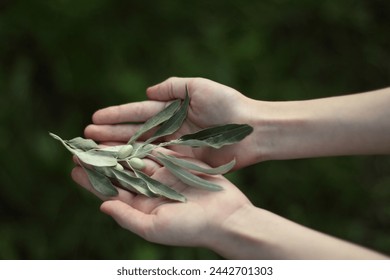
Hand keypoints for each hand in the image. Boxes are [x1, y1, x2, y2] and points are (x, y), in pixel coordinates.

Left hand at [71, 153, 250, 247]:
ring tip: (101, 137)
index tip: (74, 169)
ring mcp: (165, 175)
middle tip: (83, 148)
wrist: (226, 216)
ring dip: (119, 148)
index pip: (112, 192)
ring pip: (137, 158)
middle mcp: (151, 190)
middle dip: (102, 161)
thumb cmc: (191, 229)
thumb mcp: (154, 228)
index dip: (92, 182)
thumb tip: (102, 204)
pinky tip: (129, 132)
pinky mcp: (178, 163)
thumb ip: (127, 217)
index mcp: (142, 207)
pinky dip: (143, 141)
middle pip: (121, 173)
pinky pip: (157, 150)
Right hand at [85, 77, 260, 168]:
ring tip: (97, 153)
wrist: (252, 130)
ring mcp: (176, 147)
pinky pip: (157, 165)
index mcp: (173, 110)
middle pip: (136, 132)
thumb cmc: (228, 105)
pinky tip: (122, 168)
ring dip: (120, 151)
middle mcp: (171, 129)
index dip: (117, 115)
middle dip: (111, 135)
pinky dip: (139, 166)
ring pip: (142, 150)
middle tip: (87, 139)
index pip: (139, 112)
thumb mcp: (199, 87)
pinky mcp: (184, 164)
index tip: (95, 118)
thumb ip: (173, 86)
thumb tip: (147, 91)